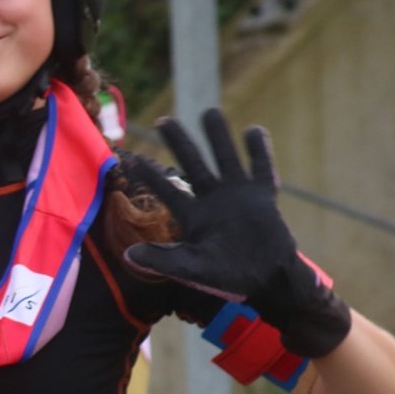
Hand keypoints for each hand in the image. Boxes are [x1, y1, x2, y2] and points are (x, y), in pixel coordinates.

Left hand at [124, 109, 350, 356]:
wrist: (268, 281)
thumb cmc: (227, 279)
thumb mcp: (191, 269)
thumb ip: (162, 260)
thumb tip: (127, 256)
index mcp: (193, 216)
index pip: (167, 190)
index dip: (150, 175)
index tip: (132, 157)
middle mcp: (213, 200)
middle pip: (193, 164)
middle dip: (179, 142)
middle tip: (162, 121)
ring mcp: (238, 196)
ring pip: (225, 158)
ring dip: (218, 136)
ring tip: (209, 111)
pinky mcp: (263, 197)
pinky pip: (261, 168)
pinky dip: (259, 151)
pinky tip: (253, 130)